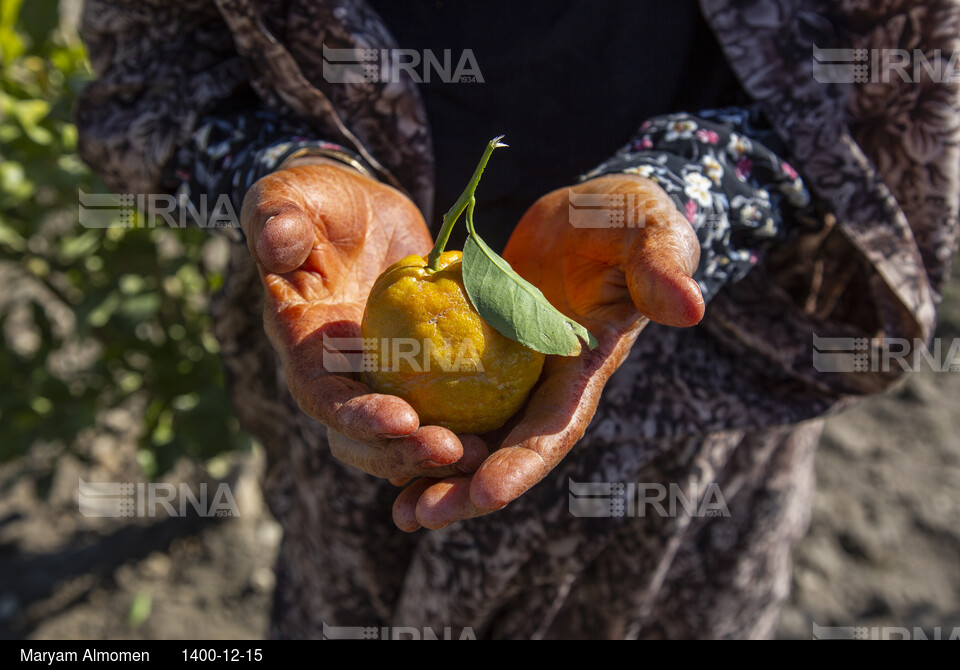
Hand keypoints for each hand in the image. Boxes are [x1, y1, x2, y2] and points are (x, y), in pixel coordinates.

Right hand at [241, 161, 486, 479]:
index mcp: (302, 346)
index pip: (323, 397)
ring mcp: (379, 380)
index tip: (403, 420)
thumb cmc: (320, 204)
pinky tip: (504, 431)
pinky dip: (466, 424)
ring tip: (483, 456)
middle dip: (402, 453)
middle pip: (362, 438)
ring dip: (435, 453)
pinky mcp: (417, 374)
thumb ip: (276, 216)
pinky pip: (441, 407)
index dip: (357, 417)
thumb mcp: (292, 196)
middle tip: (453, 453)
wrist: (362, 216)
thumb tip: (276, 242)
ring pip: (401, 438)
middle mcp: (337, 377)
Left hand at [392, 174, 703, 530]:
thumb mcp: (648, 230)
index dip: (523, 463)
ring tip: (398, 511)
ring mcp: (511, 373)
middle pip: (506, 449)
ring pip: (473, 435)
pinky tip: (380, 444)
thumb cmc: (626, 218)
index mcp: (585, 367)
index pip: (555, 426)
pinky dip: (420, 423)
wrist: (590, 213)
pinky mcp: (479, 354)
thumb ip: (661, 266)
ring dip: (437, 473)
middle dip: (467, 490)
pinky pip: (446, 395)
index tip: (487, 496)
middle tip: (417, 515)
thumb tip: (689, 309)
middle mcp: (546, 384)